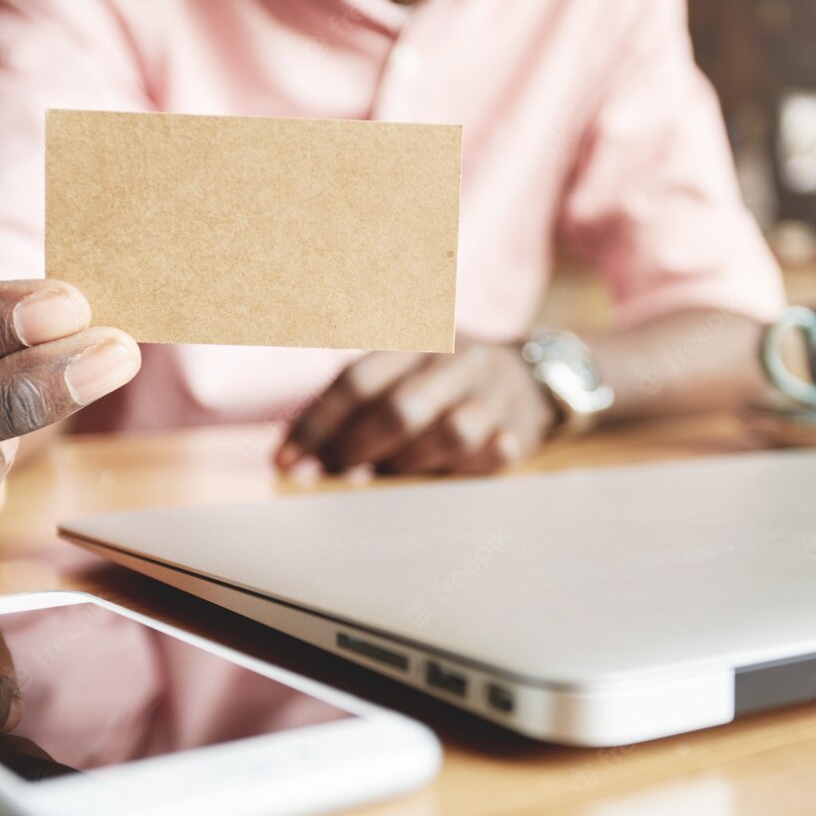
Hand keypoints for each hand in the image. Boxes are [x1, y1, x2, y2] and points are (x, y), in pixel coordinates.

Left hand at [276, 340, 555, 474]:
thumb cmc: (440, 380)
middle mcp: (453, 361)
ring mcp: (490, 392)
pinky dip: (483, 458)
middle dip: (357, 449)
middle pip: (399, 410)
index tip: (285, 462)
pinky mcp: (519, 424)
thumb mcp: (401, 364)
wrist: (530, 371)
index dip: (315, 424)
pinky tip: (462, 466)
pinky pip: (500, 446)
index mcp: (414, 342)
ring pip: (450, 432)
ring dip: (409, 464)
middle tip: (335, 472)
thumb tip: (298, 455)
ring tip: (390, 473)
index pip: (355, 383)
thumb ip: (356, 399)